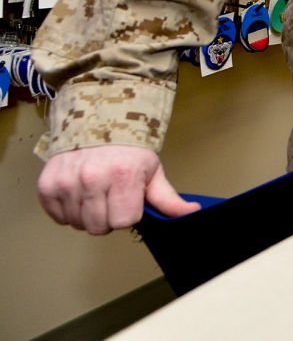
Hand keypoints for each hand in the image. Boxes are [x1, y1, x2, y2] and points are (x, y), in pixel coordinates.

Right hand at [38, 145, 199, 234]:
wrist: (97, 119)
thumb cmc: (129, 147)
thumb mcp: (153, 170)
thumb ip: (168, 198)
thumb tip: (192, 214)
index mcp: (123, 176)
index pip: (124, 221)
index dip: (129, 214)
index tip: (129, 200)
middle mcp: (92, 180)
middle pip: (99, 227)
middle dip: (108, 217)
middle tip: (111, 197)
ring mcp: (67, 183)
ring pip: (78, 224)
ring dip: (88, 215)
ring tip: (95, 193)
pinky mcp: (46, 185)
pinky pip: (57, 217)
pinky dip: (68, 211)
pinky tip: (79, 193)